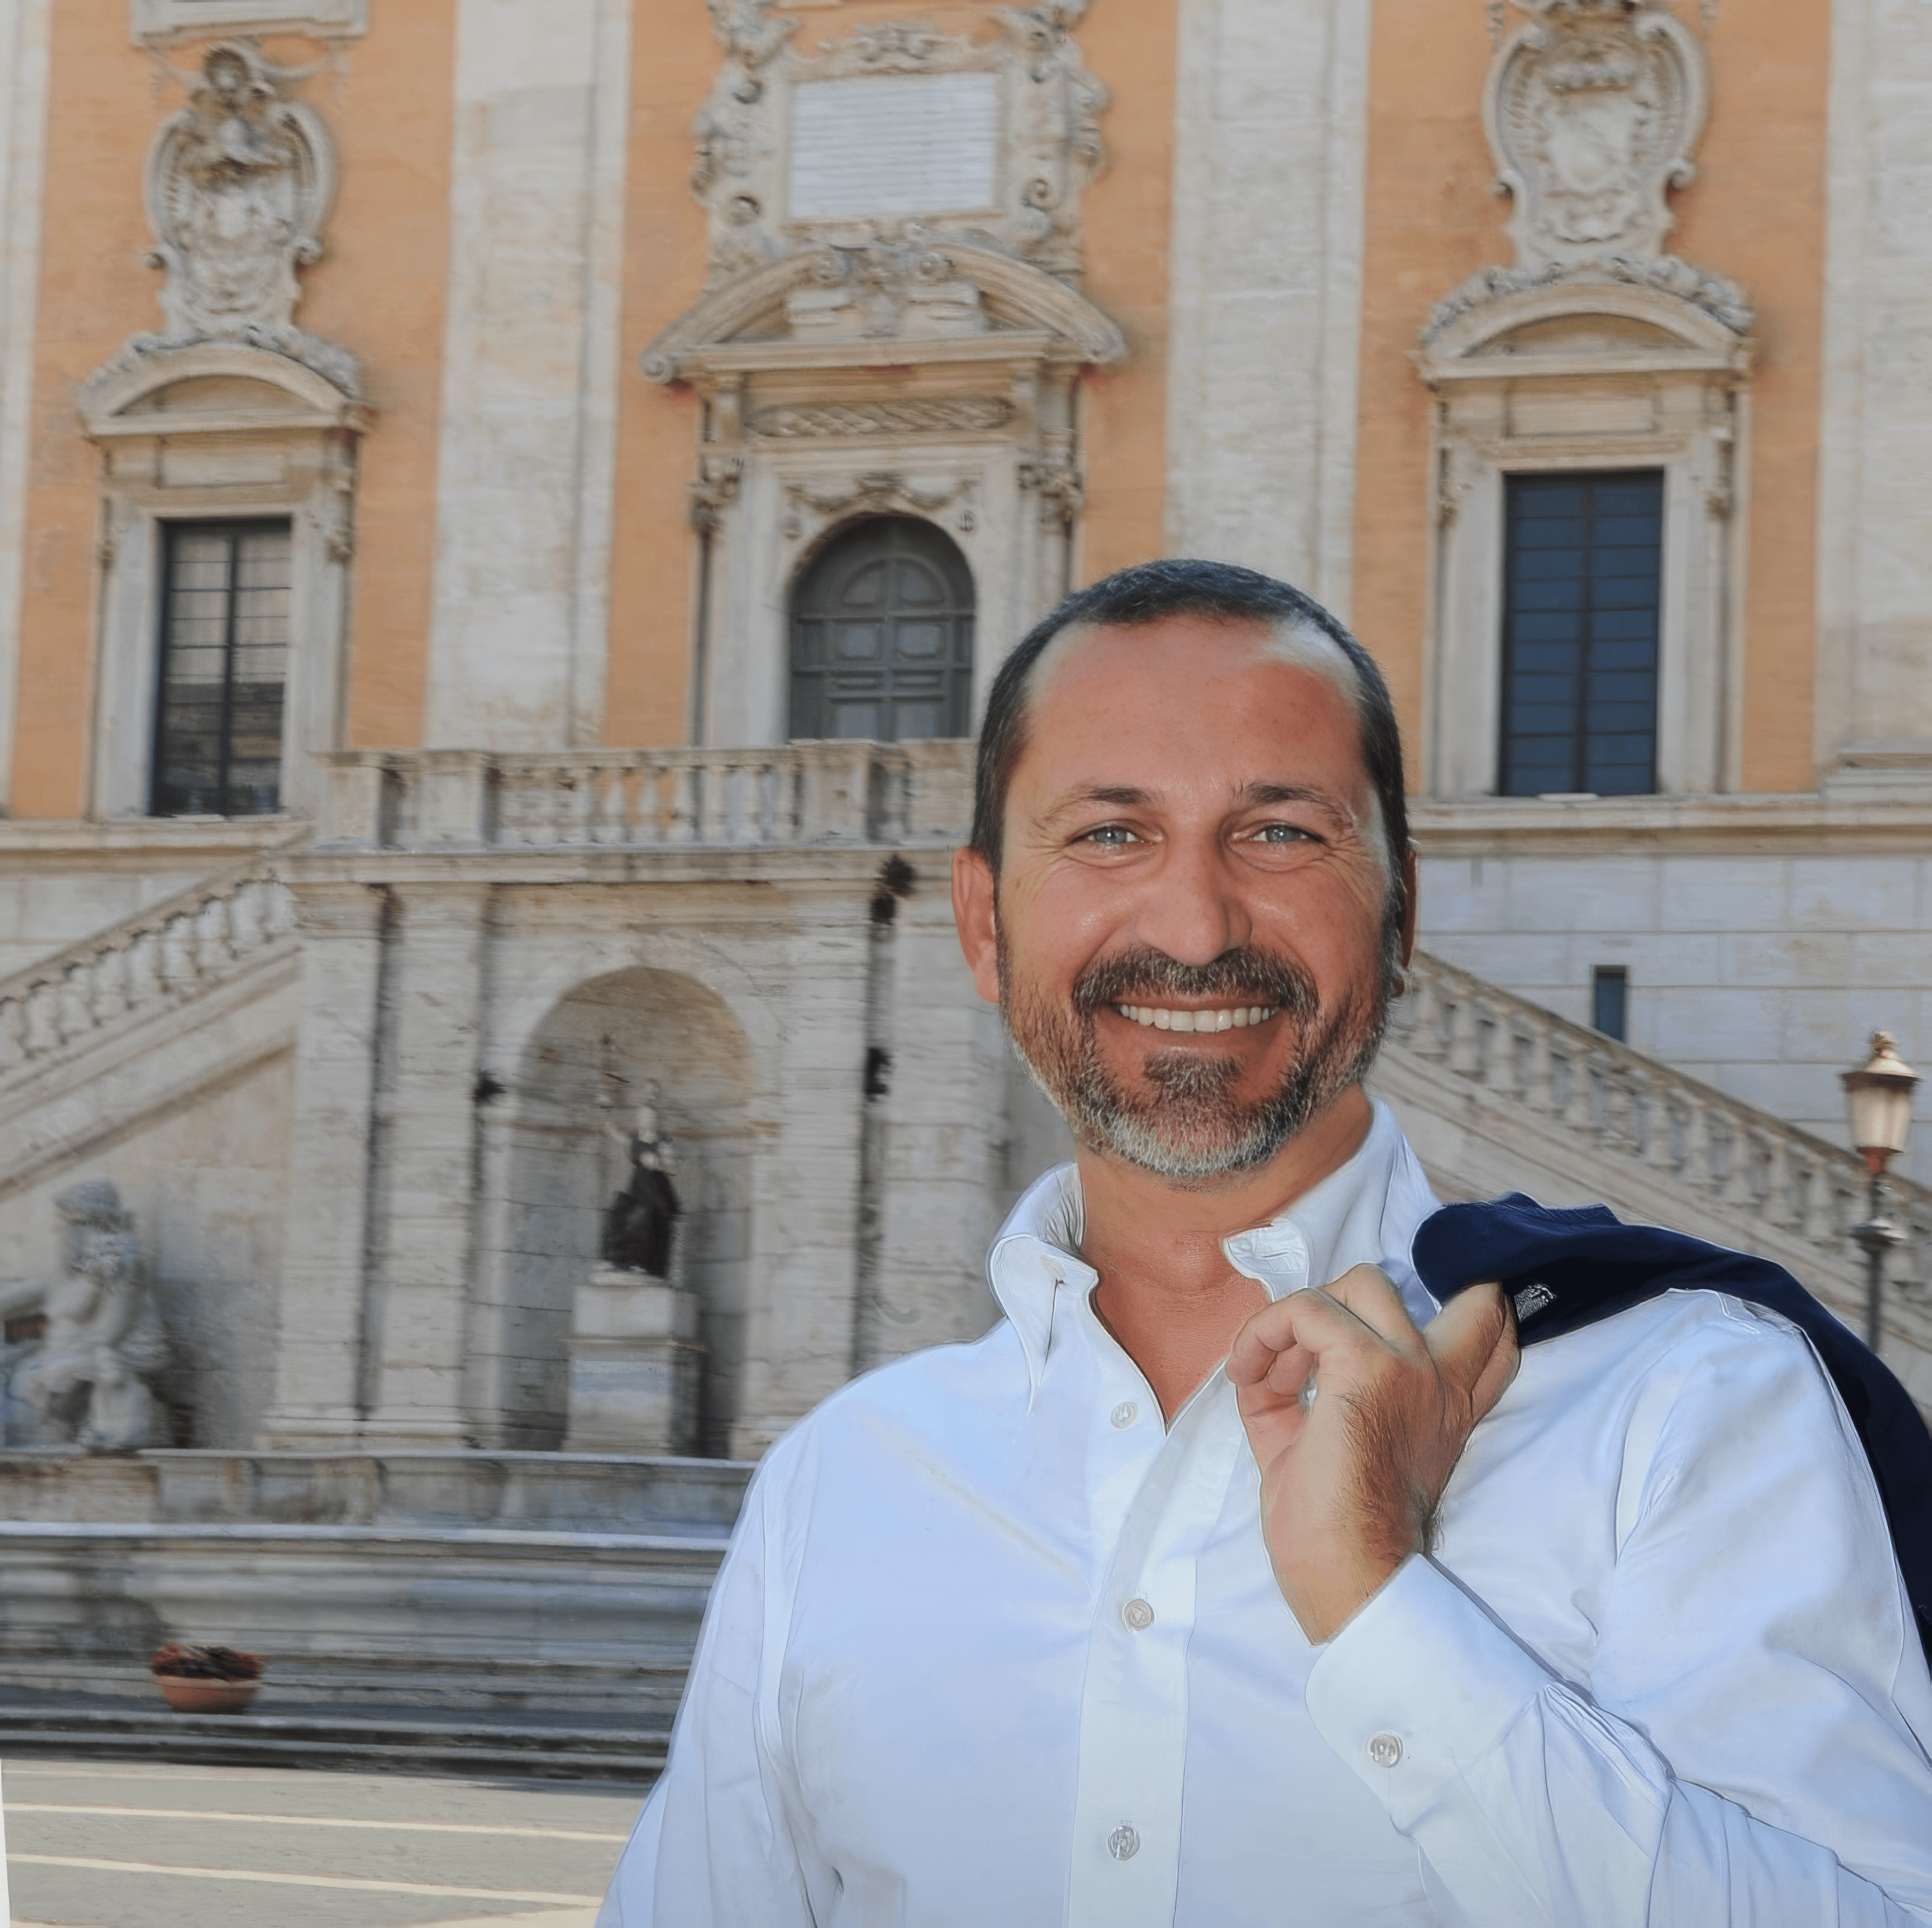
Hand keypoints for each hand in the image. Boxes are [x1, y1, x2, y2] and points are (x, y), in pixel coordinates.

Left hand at [1226, 1266, 1517, 1643]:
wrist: (1348, 1577)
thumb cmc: (1335, 1532)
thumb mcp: (1332, 1448)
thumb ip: (1314, 1397)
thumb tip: (1273, 1358)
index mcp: (1444, 1407)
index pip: (1490, 1332)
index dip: (1449, 1308)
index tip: (1369, 1331)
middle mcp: (1439, 1381)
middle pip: (1430, 1289)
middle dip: (1363, 1303)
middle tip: (1307, 1349)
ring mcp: (1409, 1368)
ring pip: (1360, 1283)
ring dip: (1297, 1319)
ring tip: (1264, 1371)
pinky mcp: (1366, 1366)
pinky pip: (1306, 1311)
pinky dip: (1263, 1332)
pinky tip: (1246, 1372)